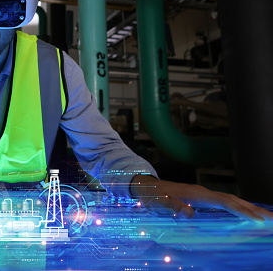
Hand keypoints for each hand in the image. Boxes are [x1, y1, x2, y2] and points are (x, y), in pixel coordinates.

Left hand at [130, 175, 272, 222]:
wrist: (145, 186)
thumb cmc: (152, 196)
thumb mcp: (159, 203)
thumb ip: (173, 207)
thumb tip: (189, 214)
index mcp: (196, 194)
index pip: (224, 202)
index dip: (241, 210)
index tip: (256, 219)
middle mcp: (203, 192)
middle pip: (234, 200)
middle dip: (253, 209)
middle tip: (272, 219)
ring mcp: (203, 194)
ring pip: (231, 200)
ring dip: (249, 208)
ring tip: (267, 218)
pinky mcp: (202, 198)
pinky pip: (225, 203)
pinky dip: (239, 208)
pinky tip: (246, 214)